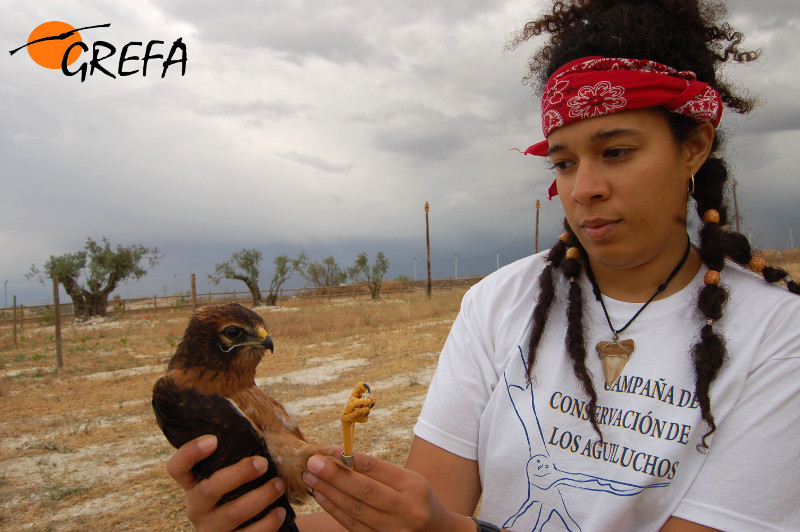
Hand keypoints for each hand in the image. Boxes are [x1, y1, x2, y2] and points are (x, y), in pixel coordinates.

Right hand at [166, 435, 288, 531]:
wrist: (245, 527)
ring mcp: (211, 528)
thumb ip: (236, 453)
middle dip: (238, 474)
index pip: (177, 468)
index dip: (189, 453)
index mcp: (194, 484)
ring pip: (231, 514)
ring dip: (260, 497)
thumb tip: (259, 416)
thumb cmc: (241, 489)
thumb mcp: (232, 472)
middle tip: (262, 462)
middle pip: (208, 490)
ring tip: (279, 484)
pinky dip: (266, 523)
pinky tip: (280, 511)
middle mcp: (197, 507)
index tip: (213, 439)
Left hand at [302, 449, 475, 531]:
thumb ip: (381, 473)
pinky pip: (353, 525)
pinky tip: (321, 497)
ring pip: (355, 509)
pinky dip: (334, 510)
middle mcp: (406, 509)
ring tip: (311, 478)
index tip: (328, 450)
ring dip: (329, 492)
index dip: (350, 459)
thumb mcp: (410, 481)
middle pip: (364, 490)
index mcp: (413, 486)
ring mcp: (394, 530)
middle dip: (334, 475)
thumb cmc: (418, 501)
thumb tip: (342, 458)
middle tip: (312, 463)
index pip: (377, 469)